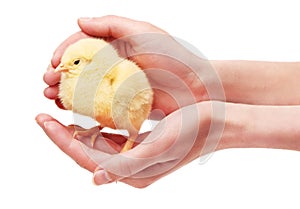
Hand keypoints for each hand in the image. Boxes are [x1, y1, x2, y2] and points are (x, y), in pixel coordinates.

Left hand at [36, 101, 225, 187]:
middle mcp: (131, 168)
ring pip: (96, 144)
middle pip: (87, 152)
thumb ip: (127, 166)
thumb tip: (97, 178)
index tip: (42, 120)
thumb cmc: (192, 131)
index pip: (87, 157)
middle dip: (63, 135)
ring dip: (76, 130)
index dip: (61, 140)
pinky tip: (85, 115)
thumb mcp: (160, 148)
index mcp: (133, 172)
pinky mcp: (139, 145)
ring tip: (59, 114)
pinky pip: (110, 137)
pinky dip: (95, 126)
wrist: (215, 122)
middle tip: (44, 115)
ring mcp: (135, 157)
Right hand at [44, 15, 223, 114]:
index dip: (65, 52)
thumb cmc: (173, 55)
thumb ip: (112, 24)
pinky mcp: (123, 102)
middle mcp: (113, 63)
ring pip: (85, 87)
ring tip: (53, 98)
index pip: (83, 44)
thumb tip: (79, 21)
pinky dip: (83, 106)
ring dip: (66, 92)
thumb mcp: (143, 31)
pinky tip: (71, 110)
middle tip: (47, 84)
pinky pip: (98, 104)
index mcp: (116, 44)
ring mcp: (117, 84)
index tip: (54, 63)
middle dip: (60, 75)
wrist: (195, 85)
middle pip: (79, 67)